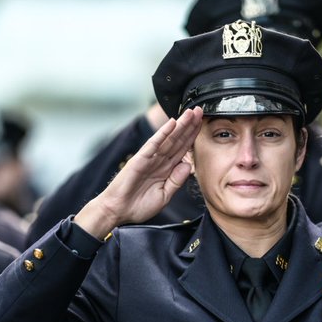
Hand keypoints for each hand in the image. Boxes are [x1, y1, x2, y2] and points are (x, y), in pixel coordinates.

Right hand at [74, 106, 201, 236]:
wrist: (118, 211)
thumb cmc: (138, 206)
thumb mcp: (164, 196)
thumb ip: (176, 181)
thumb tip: (188, 165)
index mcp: (166, 169)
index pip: (183, 149)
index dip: (193, 137)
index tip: (203, 124)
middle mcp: (159, 160)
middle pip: (178, 140)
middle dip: (190, 126)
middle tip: (201, 110)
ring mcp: (150, 158)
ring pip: (169, 139)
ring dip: (180, 125)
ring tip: (191, 113)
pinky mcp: (140, 159)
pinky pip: (154, 144)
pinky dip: (163, 133)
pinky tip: (172, 123)